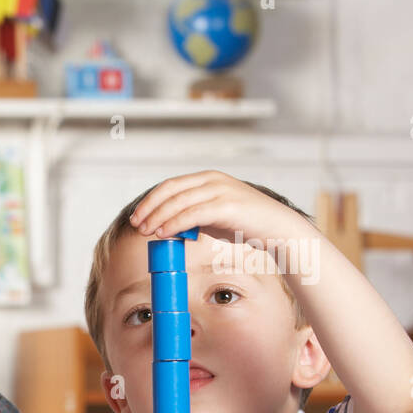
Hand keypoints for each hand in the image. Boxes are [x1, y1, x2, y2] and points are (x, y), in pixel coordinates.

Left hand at [130, 170, 313, 245]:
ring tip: (146, 232)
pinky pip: (192, 214)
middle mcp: (212, 180)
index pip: (171, 185)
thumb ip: (192, 217)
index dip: (150, 200)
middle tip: (136, 224)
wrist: (276, 229)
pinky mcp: (226, 205)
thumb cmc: (244, 224)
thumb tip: (166, 228)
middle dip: (149, 208)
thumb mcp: (213, 217)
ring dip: (158, 217)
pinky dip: (174, 224)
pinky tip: (163, 233)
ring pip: (178, 202)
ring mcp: (220, 190)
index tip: (137, 216)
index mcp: (208, 178)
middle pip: (170, 190)